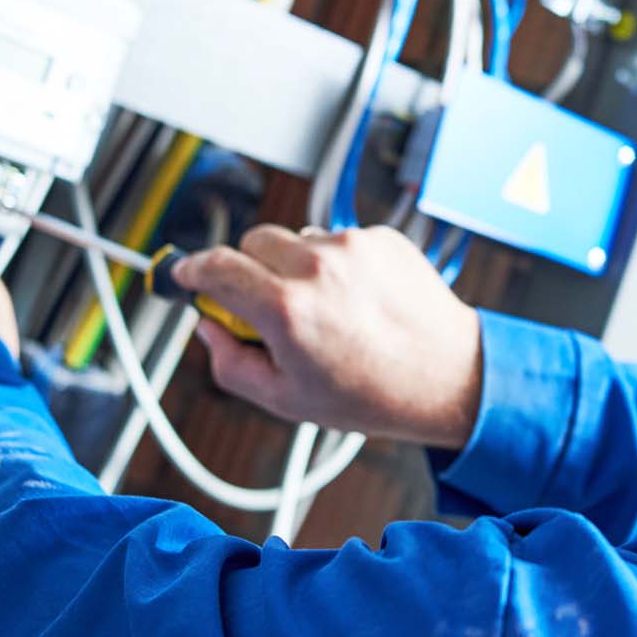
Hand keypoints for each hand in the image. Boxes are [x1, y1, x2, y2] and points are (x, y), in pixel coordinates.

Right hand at [173, 225, 482, 447]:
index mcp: (286, 308)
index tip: (187, 275)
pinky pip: (337, 239)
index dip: (192, 270)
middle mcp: (317, 267)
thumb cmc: (372, 395)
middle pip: (251, 243)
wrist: (449, 376)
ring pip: (296, 240)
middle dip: (247, 269)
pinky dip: (336, 263)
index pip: (215, 267)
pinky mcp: (381, 236)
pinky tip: (357, 300)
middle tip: (264, 306)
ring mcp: (352, 246)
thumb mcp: (286, 400)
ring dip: (294, 265)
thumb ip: (231, 363)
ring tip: (325, 310)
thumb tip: (207, 327)